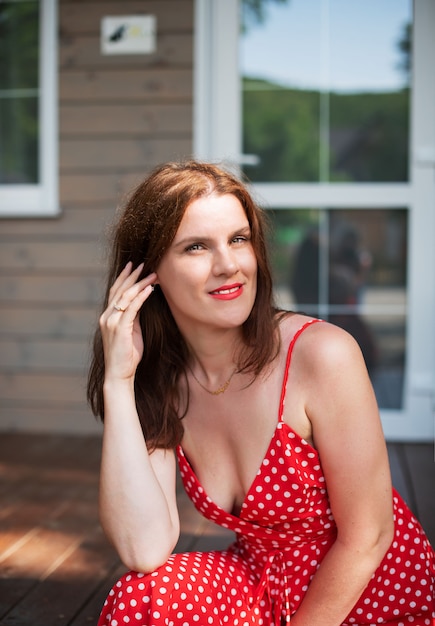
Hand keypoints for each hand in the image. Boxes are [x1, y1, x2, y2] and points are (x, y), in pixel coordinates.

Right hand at [99, 262, 156, 381]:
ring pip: (126, 296)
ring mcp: (112, 321)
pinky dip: (141, 296)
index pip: (115, 292)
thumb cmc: (126, 355)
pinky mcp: (120, 327)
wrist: (119, 373)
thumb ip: (133, 317)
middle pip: (119, 290)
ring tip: (152, 274)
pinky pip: (132, 307)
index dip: (123, 278)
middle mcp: (107, 316)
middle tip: (143, 264)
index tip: (133, 266)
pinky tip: (150, 289)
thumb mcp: (130, 331)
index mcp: (107, 317)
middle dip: (132, 275)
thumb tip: (141, 302)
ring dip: (140, 283)